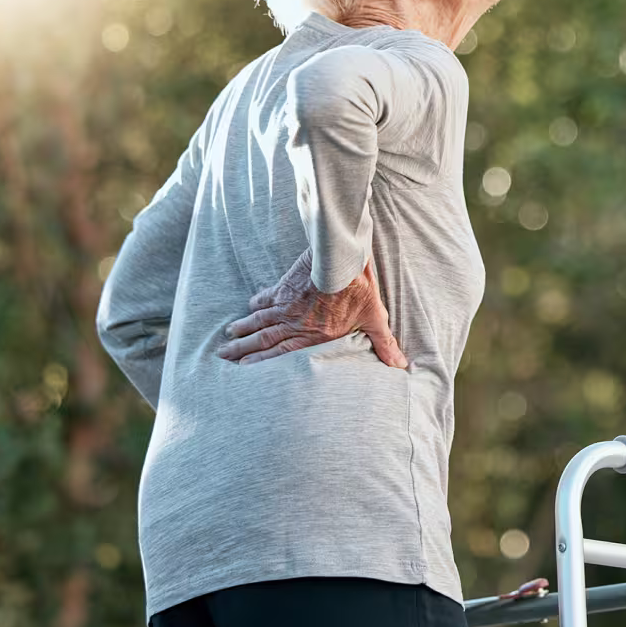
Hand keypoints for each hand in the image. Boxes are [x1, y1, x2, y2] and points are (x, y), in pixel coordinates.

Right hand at [216, 248, 408, 368]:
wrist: (342, 257)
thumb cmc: (359, 288)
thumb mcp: (375, 317)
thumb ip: (384, 343)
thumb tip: (401, 365)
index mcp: (315, 336)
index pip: (283, 355)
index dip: (262, 364)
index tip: (245, 369)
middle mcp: (295, 323)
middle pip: (264, 340)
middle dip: (243, 351)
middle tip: (224, 357)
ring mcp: (287, 304)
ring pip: (259, 321)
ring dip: (243, 330)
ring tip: (227, 339)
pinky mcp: (285, 285)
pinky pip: (266, 297)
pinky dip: (256, 304)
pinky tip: (249, 307)